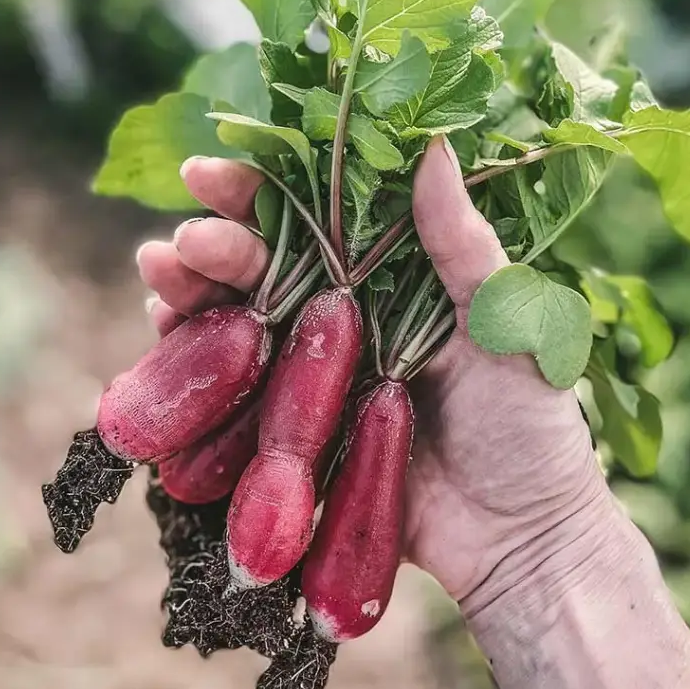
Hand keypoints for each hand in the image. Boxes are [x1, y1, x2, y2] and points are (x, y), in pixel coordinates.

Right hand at [136, 138, 607, 615]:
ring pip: (242, 321)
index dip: (261, 192)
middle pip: (267, 265)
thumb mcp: (505, 327)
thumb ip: (462, 245)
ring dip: (193, 293)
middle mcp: (349, 317)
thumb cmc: (532, 430)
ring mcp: (318, 375)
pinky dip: (197, 362)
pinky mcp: (298, 432)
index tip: (206, 173)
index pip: (319, 219)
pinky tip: (163, 333)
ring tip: (157, 272)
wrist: (520, 543)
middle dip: (217, 244)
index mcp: (396, 279)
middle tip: (184, 241)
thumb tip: (434, 145)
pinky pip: (238, 392)